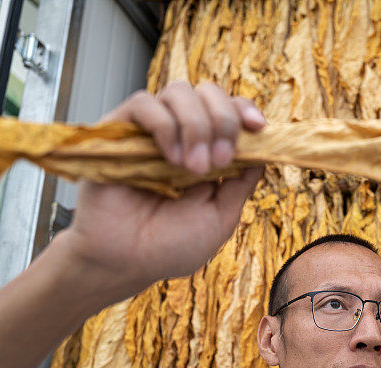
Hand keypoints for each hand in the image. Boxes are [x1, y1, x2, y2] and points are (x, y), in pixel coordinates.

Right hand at [57, 82, 265, 299]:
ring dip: (196, 124)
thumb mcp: (221, 217)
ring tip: (193, 167)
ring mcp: (148, 131)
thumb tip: (262, 149)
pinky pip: (144, 104)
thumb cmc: (170, 246)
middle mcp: (178, 134)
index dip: (244, 110)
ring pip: (179, 91)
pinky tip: (171, 159)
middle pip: (207, 92)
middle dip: (223, 119)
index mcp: (205, 150)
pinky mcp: (118, 131)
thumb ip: (241, 182)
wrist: (124, 263)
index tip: (258, 127)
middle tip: (220, 160)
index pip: (228, 109)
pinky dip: (165, 125)